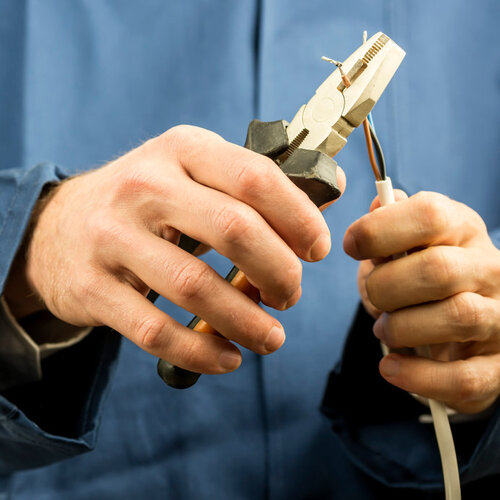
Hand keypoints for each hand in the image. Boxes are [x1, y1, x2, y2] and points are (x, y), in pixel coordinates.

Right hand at [5, 125, 344, 373]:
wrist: (58, 229)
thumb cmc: (146, 203)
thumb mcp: (191, 173)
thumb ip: (251, 184)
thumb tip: (332, 189)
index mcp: (181, 150)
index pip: (256, 177)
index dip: (299, 218)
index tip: (316, 251)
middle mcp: (144, 185)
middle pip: (234, 230)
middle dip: (280, 273)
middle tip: (290, 295)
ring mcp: (112, 236)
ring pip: (196, 287)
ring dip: (247, 322)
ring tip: (272, 338)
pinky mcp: (92, 288)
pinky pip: (155, 331)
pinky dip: (201, 352)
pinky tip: (227, 359)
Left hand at [344, 191, 499, 412]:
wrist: (463, 324)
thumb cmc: (422, 279)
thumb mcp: (406, 245)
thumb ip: (390, 225)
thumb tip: (377, 204)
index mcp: (462, 230)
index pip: (430, 214)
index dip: (380, 229)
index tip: (352, 246)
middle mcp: (489, 269)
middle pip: (437, 269)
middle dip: (385, 287)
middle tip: (374, 295)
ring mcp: (499, 318)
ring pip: (456, 316)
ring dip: (401, 328)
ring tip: (385, 329)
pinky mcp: (497, 366)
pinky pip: (462, 377)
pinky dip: (417, 375)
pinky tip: (391, 367)